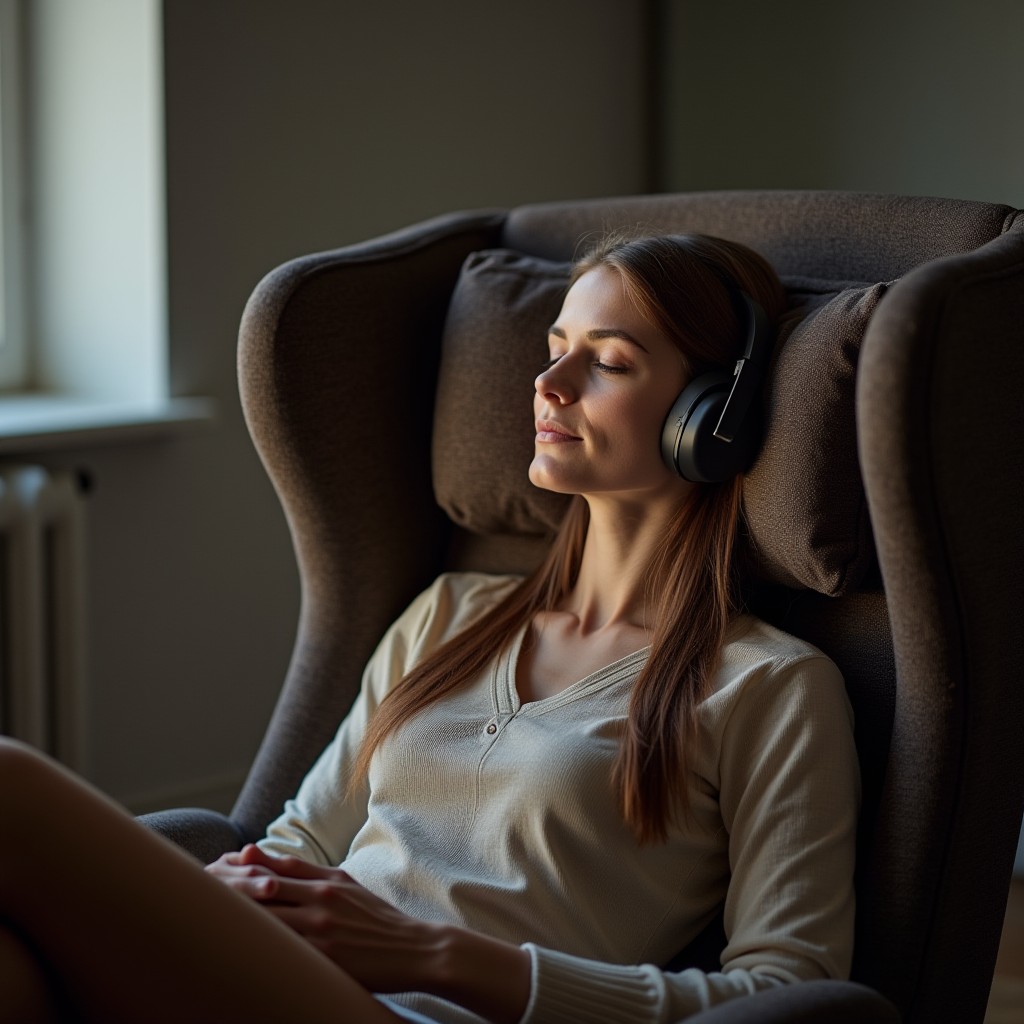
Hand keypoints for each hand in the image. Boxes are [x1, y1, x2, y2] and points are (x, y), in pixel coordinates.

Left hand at [209, 845, 439, 992]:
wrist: (417, 948)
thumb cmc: (378, 920)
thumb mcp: (347, 885)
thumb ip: (308, 873)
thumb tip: (264, 856)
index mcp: (326, 881)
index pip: (271, 871)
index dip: (237, 871)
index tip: (208, 873)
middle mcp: (321, 899)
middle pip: (262, 892)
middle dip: (226, 893)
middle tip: (192, 895)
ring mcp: (322, 929)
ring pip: (267, 921)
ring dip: (234, 921)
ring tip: (200, 927)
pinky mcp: (326, 958)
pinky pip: (284, 953)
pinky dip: (258, 952)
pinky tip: (233, 959)